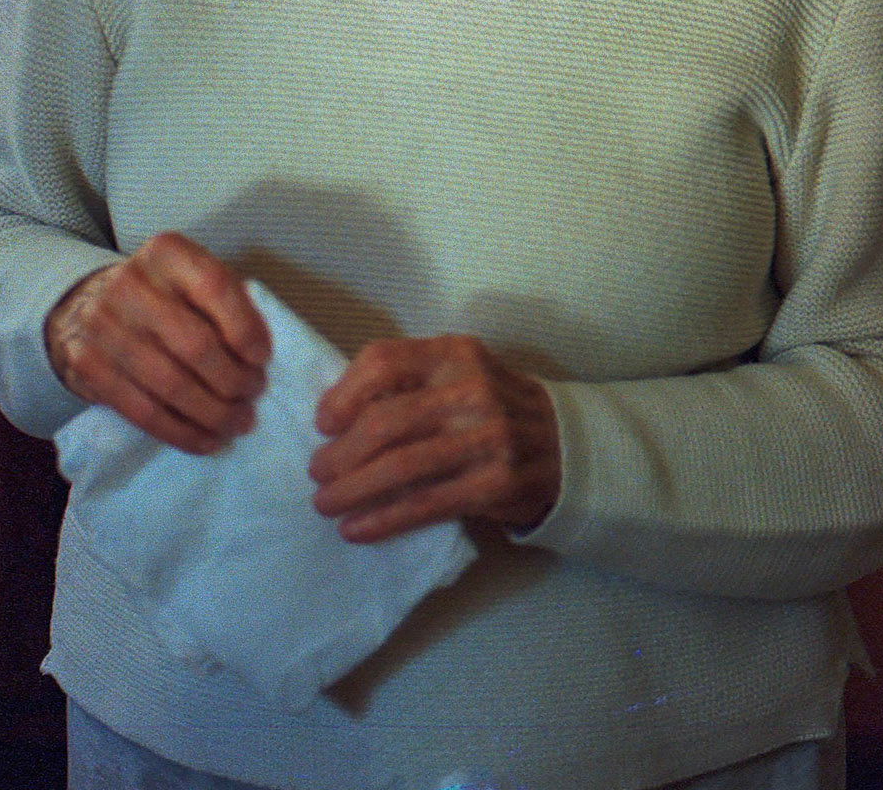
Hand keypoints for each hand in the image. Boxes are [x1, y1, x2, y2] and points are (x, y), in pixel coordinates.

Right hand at [44, 231, 269, 454]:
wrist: (87, 305)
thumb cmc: (163, 295)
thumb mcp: (192, 280)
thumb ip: (226, 304)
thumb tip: (258, 359)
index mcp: (166, 253)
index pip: (214, 287)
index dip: (245, 328)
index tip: (263, 358)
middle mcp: (129, 284)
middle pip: (194, 344)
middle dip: (233, 379)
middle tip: (254, 395)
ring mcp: (102, 326)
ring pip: (170, 384)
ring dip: (213, 412)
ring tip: (238, 423)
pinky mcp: (88, 366)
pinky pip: (142, 411)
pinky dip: (182, 432)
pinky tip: (208, 441)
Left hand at [308, 333, 560, 542]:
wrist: (565, 445)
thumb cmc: (493, 407)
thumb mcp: (460, 373)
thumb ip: (410, 382)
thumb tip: (335, 412)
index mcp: (456, 353)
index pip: (384, 361)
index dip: (343, 394)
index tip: (322, 423)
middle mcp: (472, 389)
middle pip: (386, 421)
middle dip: (340, 453)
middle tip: (317, 473)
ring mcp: (488, 438)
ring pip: (401, 467)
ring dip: (353, 490)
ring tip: (326, 504)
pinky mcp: (496, 484)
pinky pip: (426, 504)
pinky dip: (383, 519)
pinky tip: (356, 529)